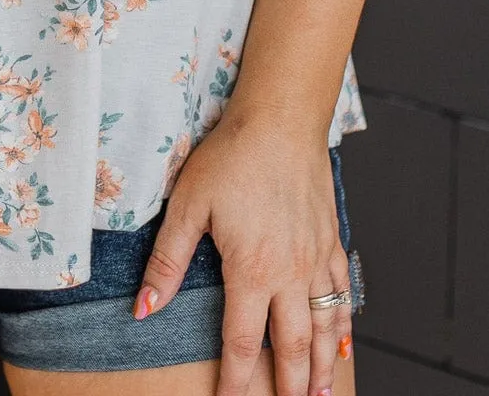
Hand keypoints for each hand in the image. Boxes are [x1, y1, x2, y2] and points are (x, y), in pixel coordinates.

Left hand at [133, 108, 351, 395]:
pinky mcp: (331, 240)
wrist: (280, 120)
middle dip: (288, 386)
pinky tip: (341, 344)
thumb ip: (168, 262)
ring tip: (317, 395)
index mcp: (252, 270)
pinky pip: (342, 293)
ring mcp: (316, 258)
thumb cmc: (232, 156)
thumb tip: (144, 309)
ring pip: (324, 327)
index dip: (235, 381)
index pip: (241, 342)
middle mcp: (290, 273)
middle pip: (291, 346)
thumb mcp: (188, 206)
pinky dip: (344, 325)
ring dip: (320, 367)